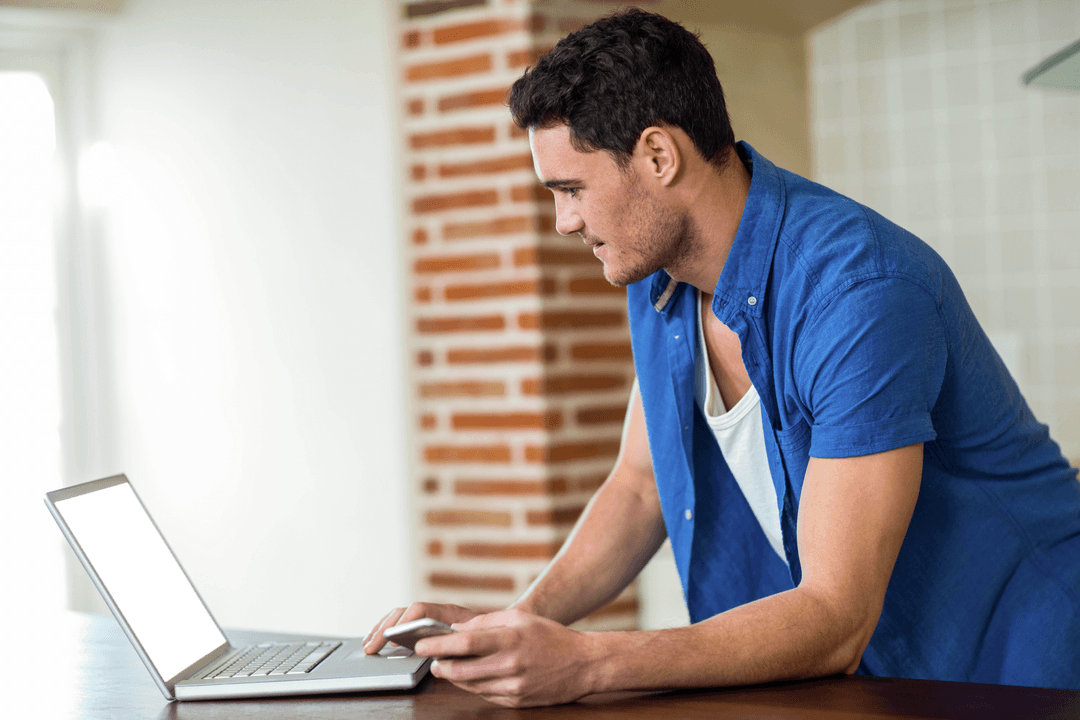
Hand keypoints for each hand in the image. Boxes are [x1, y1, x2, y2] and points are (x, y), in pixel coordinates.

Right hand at [363, 602, 480, 654]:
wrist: (500, 632)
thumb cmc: (490, 637)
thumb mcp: (477, 641)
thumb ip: (460, 643)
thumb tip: (439, 651)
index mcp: (449, 613)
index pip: (421, 609)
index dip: (404, 621)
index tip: (392, 636)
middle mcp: (437, 612)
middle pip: (404, 612)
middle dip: (384, 628)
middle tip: (371, 646)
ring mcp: (430, 617)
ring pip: (400, 616)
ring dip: (382, 628)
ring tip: (368, 643)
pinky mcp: (427, 626)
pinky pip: (403, 623)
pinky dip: (388, 630)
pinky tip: (378, 640)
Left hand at [416, 608, 598, 707]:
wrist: (584, 664)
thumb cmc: (552, 636)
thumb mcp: (521, 618)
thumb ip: (487, 622)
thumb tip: (458, 629)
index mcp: (510, 640)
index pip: (464, 643)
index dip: (438, 645)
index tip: (421, 645)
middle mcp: (510, 665)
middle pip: (461, 670)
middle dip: (440, 666)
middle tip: (432, 660)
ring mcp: (513, 687)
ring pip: (470, 685)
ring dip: (454, 677)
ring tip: (447, 668)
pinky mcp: (516, 701)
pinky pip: (485, 695)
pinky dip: (473, 686)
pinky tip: (470, 677)